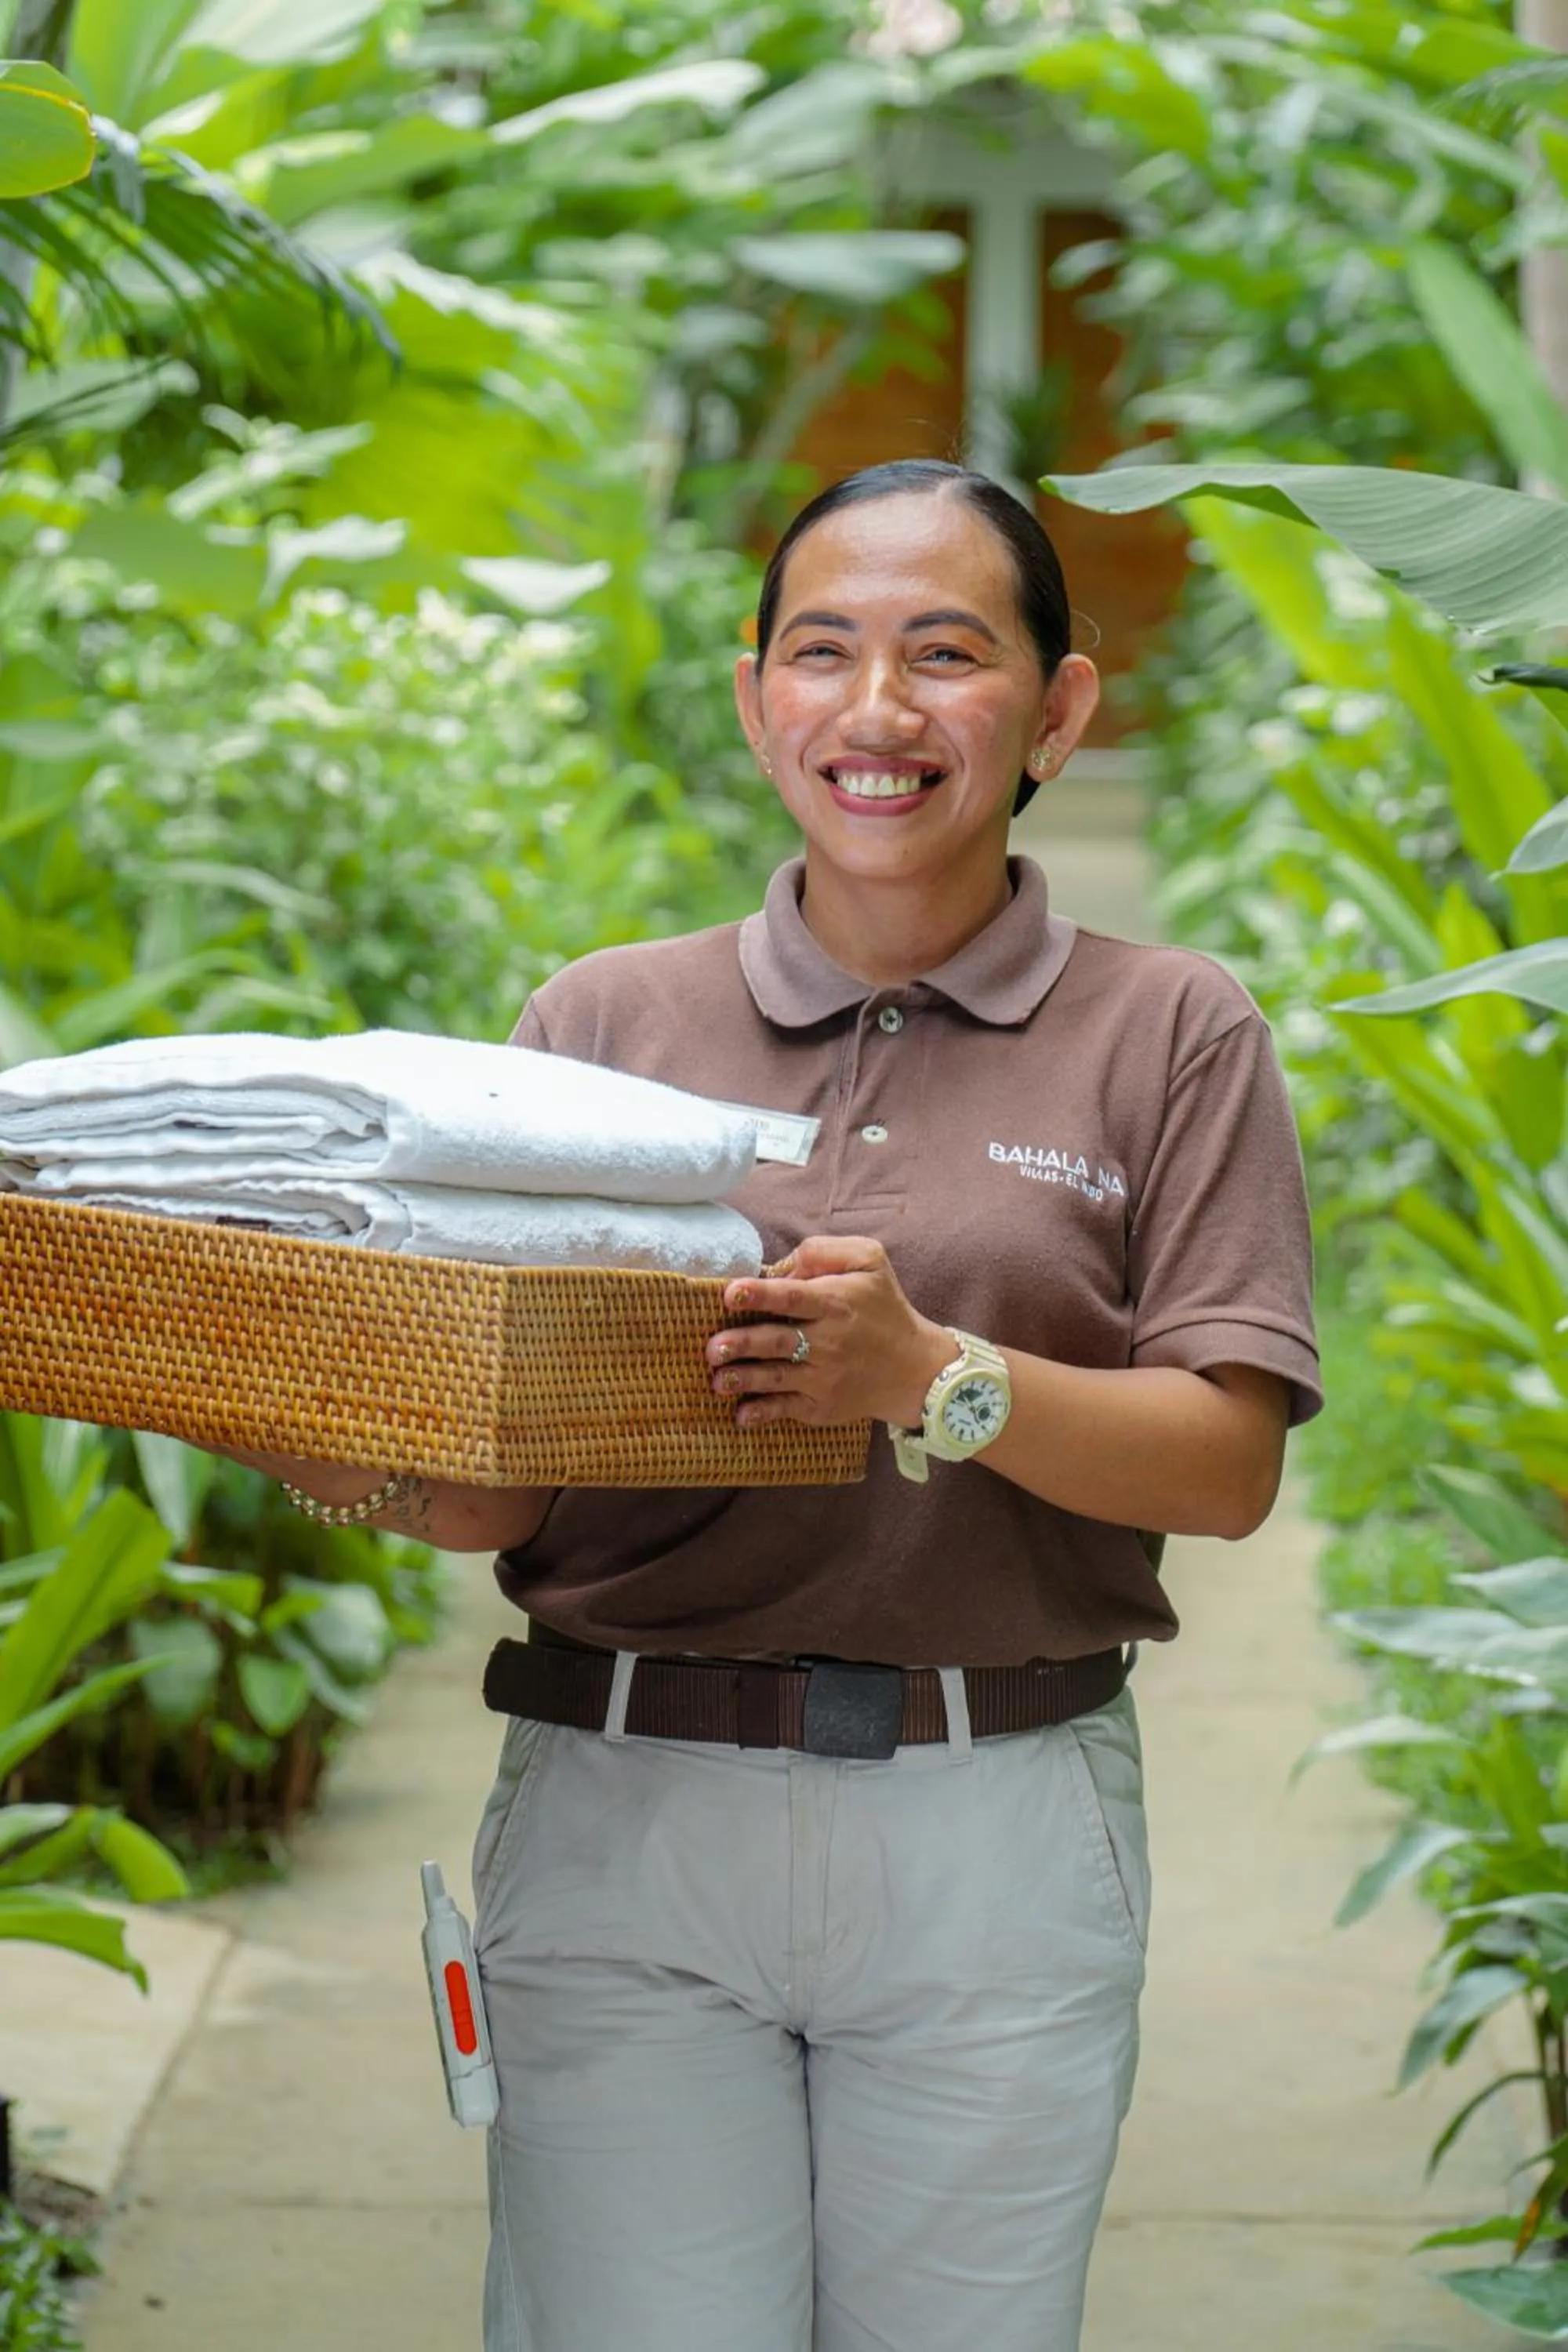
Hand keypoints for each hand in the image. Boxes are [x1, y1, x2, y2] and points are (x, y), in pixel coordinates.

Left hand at [705, 1235, 953, 1429]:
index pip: (792, 1297)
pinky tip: (741, 1415)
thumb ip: (824, 1251)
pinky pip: (788, 1409)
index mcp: (835, 1302)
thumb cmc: (884, 1307)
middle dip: (742, 1344)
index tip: (731, 1294)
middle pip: (777, 1341)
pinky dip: (764, 1413)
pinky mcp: (823, 1405)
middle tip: (711, 1348)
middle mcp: (828, 1341)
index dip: (759, 1295)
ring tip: (717, 1380)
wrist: (915, 1369)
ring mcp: (824, 1377)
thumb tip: (779, 1266)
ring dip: (744, 1379)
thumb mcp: (870, 1261)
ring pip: (777, 1377)